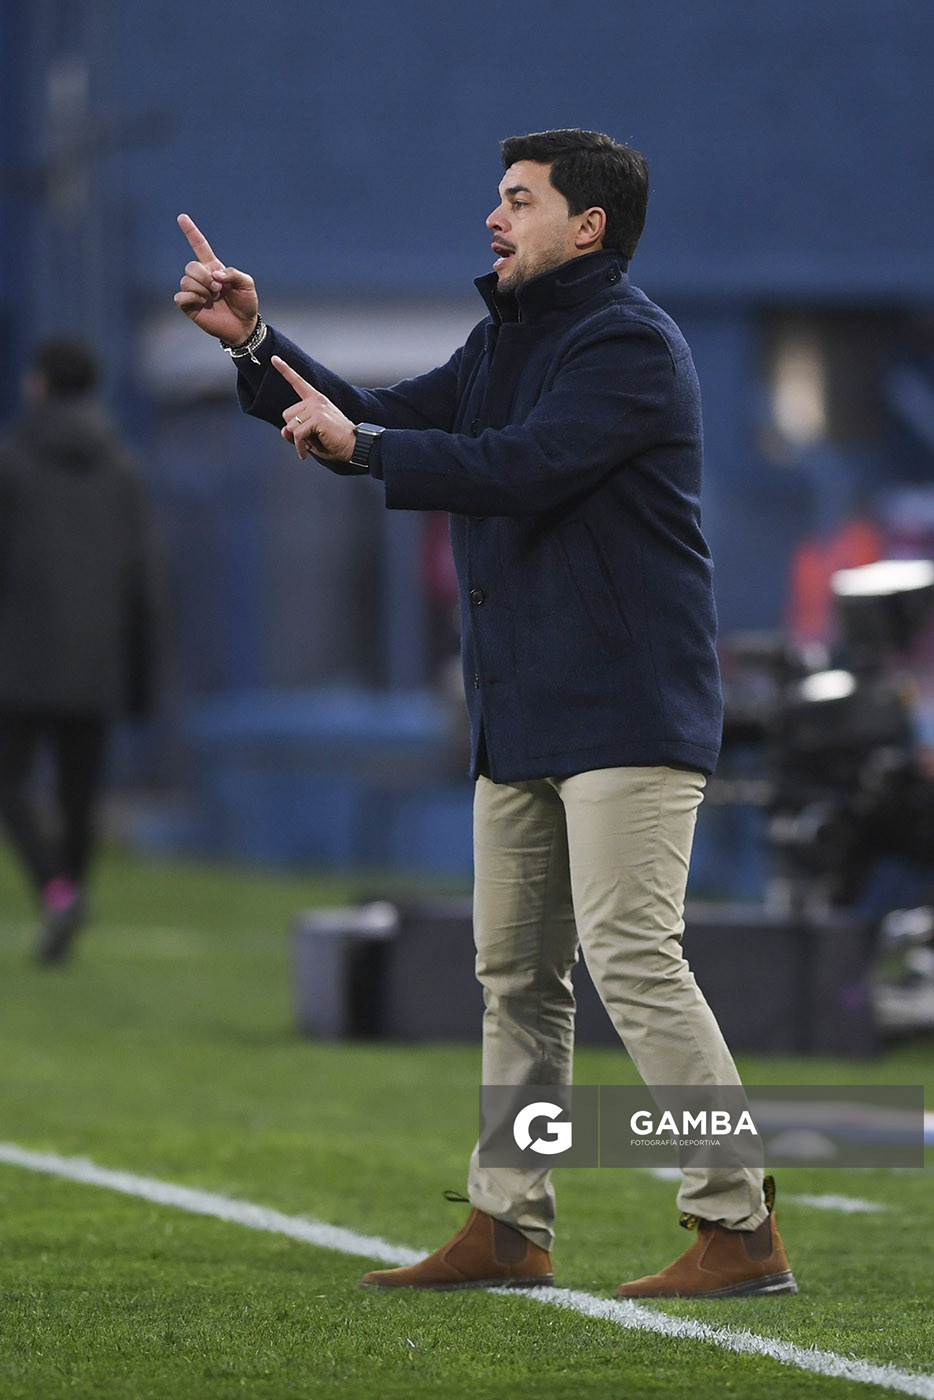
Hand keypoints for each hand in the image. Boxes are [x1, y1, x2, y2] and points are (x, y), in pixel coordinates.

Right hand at [174, 214, 258, 343]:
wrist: (243, 326)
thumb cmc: (246, 304)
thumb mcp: (247, 284)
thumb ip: (233, 274)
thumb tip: (215, 274)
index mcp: (214, 269)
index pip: (200, 247)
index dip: (191, 232)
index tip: (182, 217)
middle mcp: (202, 278)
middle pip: (190, 266)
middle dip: (204, 277)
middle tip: (218, 289)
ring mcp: (194, 292)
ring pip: (185, 280)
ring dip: (201, 289)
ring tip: (214, 298)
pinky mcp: (190, 306)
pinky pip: (180, 296)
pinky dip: (192, 298)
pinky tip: (203, 303)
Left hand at [273, 357, 356, 461]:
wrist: (354, 445)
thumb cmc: (334, 441)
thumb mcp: (310, 437)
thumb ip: (295, 433)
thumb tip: (284, 431)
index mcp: (316, 400)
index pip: (298, 382)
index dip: (285, 370)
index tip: (274, 358)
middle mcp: (316, 400)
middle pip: (287, 415)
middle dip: (294, 430)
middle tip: (309, 438)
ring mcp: (317, 408)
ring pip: (291, 426)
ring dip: (298, 440)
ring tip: (312, 445)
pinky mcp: (317, 418)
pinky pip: (298, 434)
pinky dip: (300, 447)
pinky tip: (305, 453)